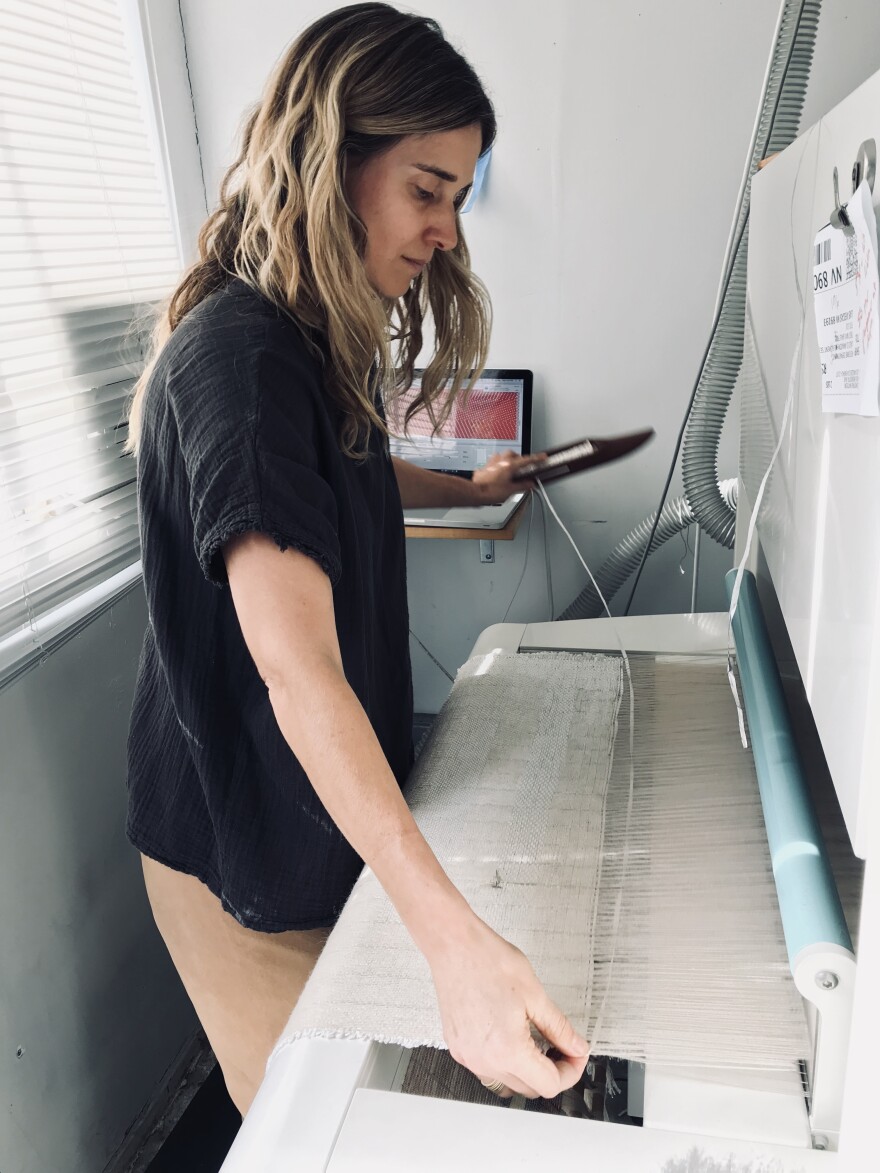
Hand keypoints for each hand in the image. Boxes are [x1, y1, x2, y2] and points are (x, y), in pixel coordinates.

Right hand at [428, 915, 589, 1098]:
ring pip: (507, 1082)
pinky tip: (511, 1036)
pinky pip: (487, 1069)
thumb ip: (559, 1028)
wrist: (454, 945)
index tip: (576, 1054)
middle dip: (551, 1071)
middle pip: (529, 1089)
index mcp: (507, 1051)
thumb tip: (577, 1047)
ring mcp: (467, 1056)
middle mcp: (484, 1061)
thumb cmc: (488, 962)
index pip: (549, 1084)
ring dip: (527, 1071)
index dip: (571, 1071)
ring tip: (537, 1043)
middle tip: (562, 1046)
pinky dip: (504, 1061)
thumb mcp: (535, 995)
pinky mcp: (457, 1047)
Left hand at [471, 449, 546, 504]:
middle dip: (519, 458)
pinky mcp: (484, 468)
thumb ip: (523, 486)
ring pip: (501, 456)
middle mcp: (500, 461)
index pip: (526, 460)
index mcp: (510, 466)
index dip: (536, 458)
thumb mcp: (511, 491)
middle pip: (512, 454)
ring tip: (509, 468)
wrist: (475, 493)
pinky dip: (496, 467)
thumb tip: (530, 484)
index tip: (542, 457)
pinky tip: (497, 473)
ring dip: (506, 460)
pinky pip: (492, 463)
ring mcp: (491, 463)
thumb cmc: (490, 492)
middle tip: (522, 466)